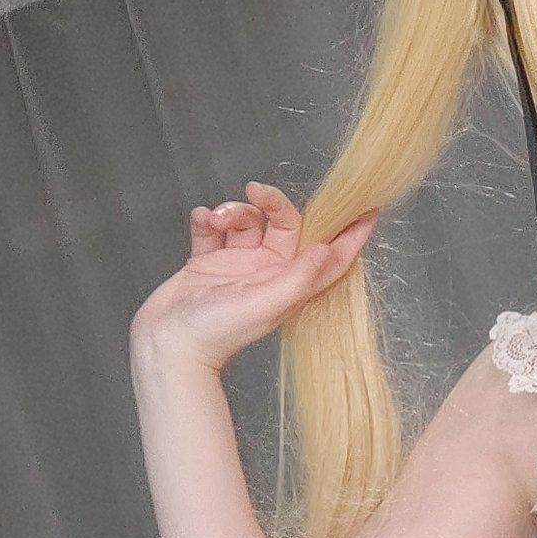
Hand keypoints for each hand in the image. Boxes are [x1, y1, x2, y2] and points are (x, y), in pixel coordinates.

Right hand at [130, 183, 379, 374]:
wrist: (167, 346)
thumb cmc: (216, 334)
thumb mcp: (265, 304)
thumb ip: (298, 277)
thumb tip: (328, 249)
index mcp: (289, 285)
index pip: (330, 256)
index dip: (351, 234)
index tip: (369, 208)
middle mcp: (267, 273)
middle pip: (285, 225)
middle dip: (272, 203)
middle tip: (255, 192)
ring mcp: (237, 267)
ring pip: (247, 222)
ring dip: (232, 211)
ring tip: (216, 221)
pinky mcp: (208, 263)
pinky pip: (214, 229)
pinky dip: (208, 219)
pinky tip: (203, 220)